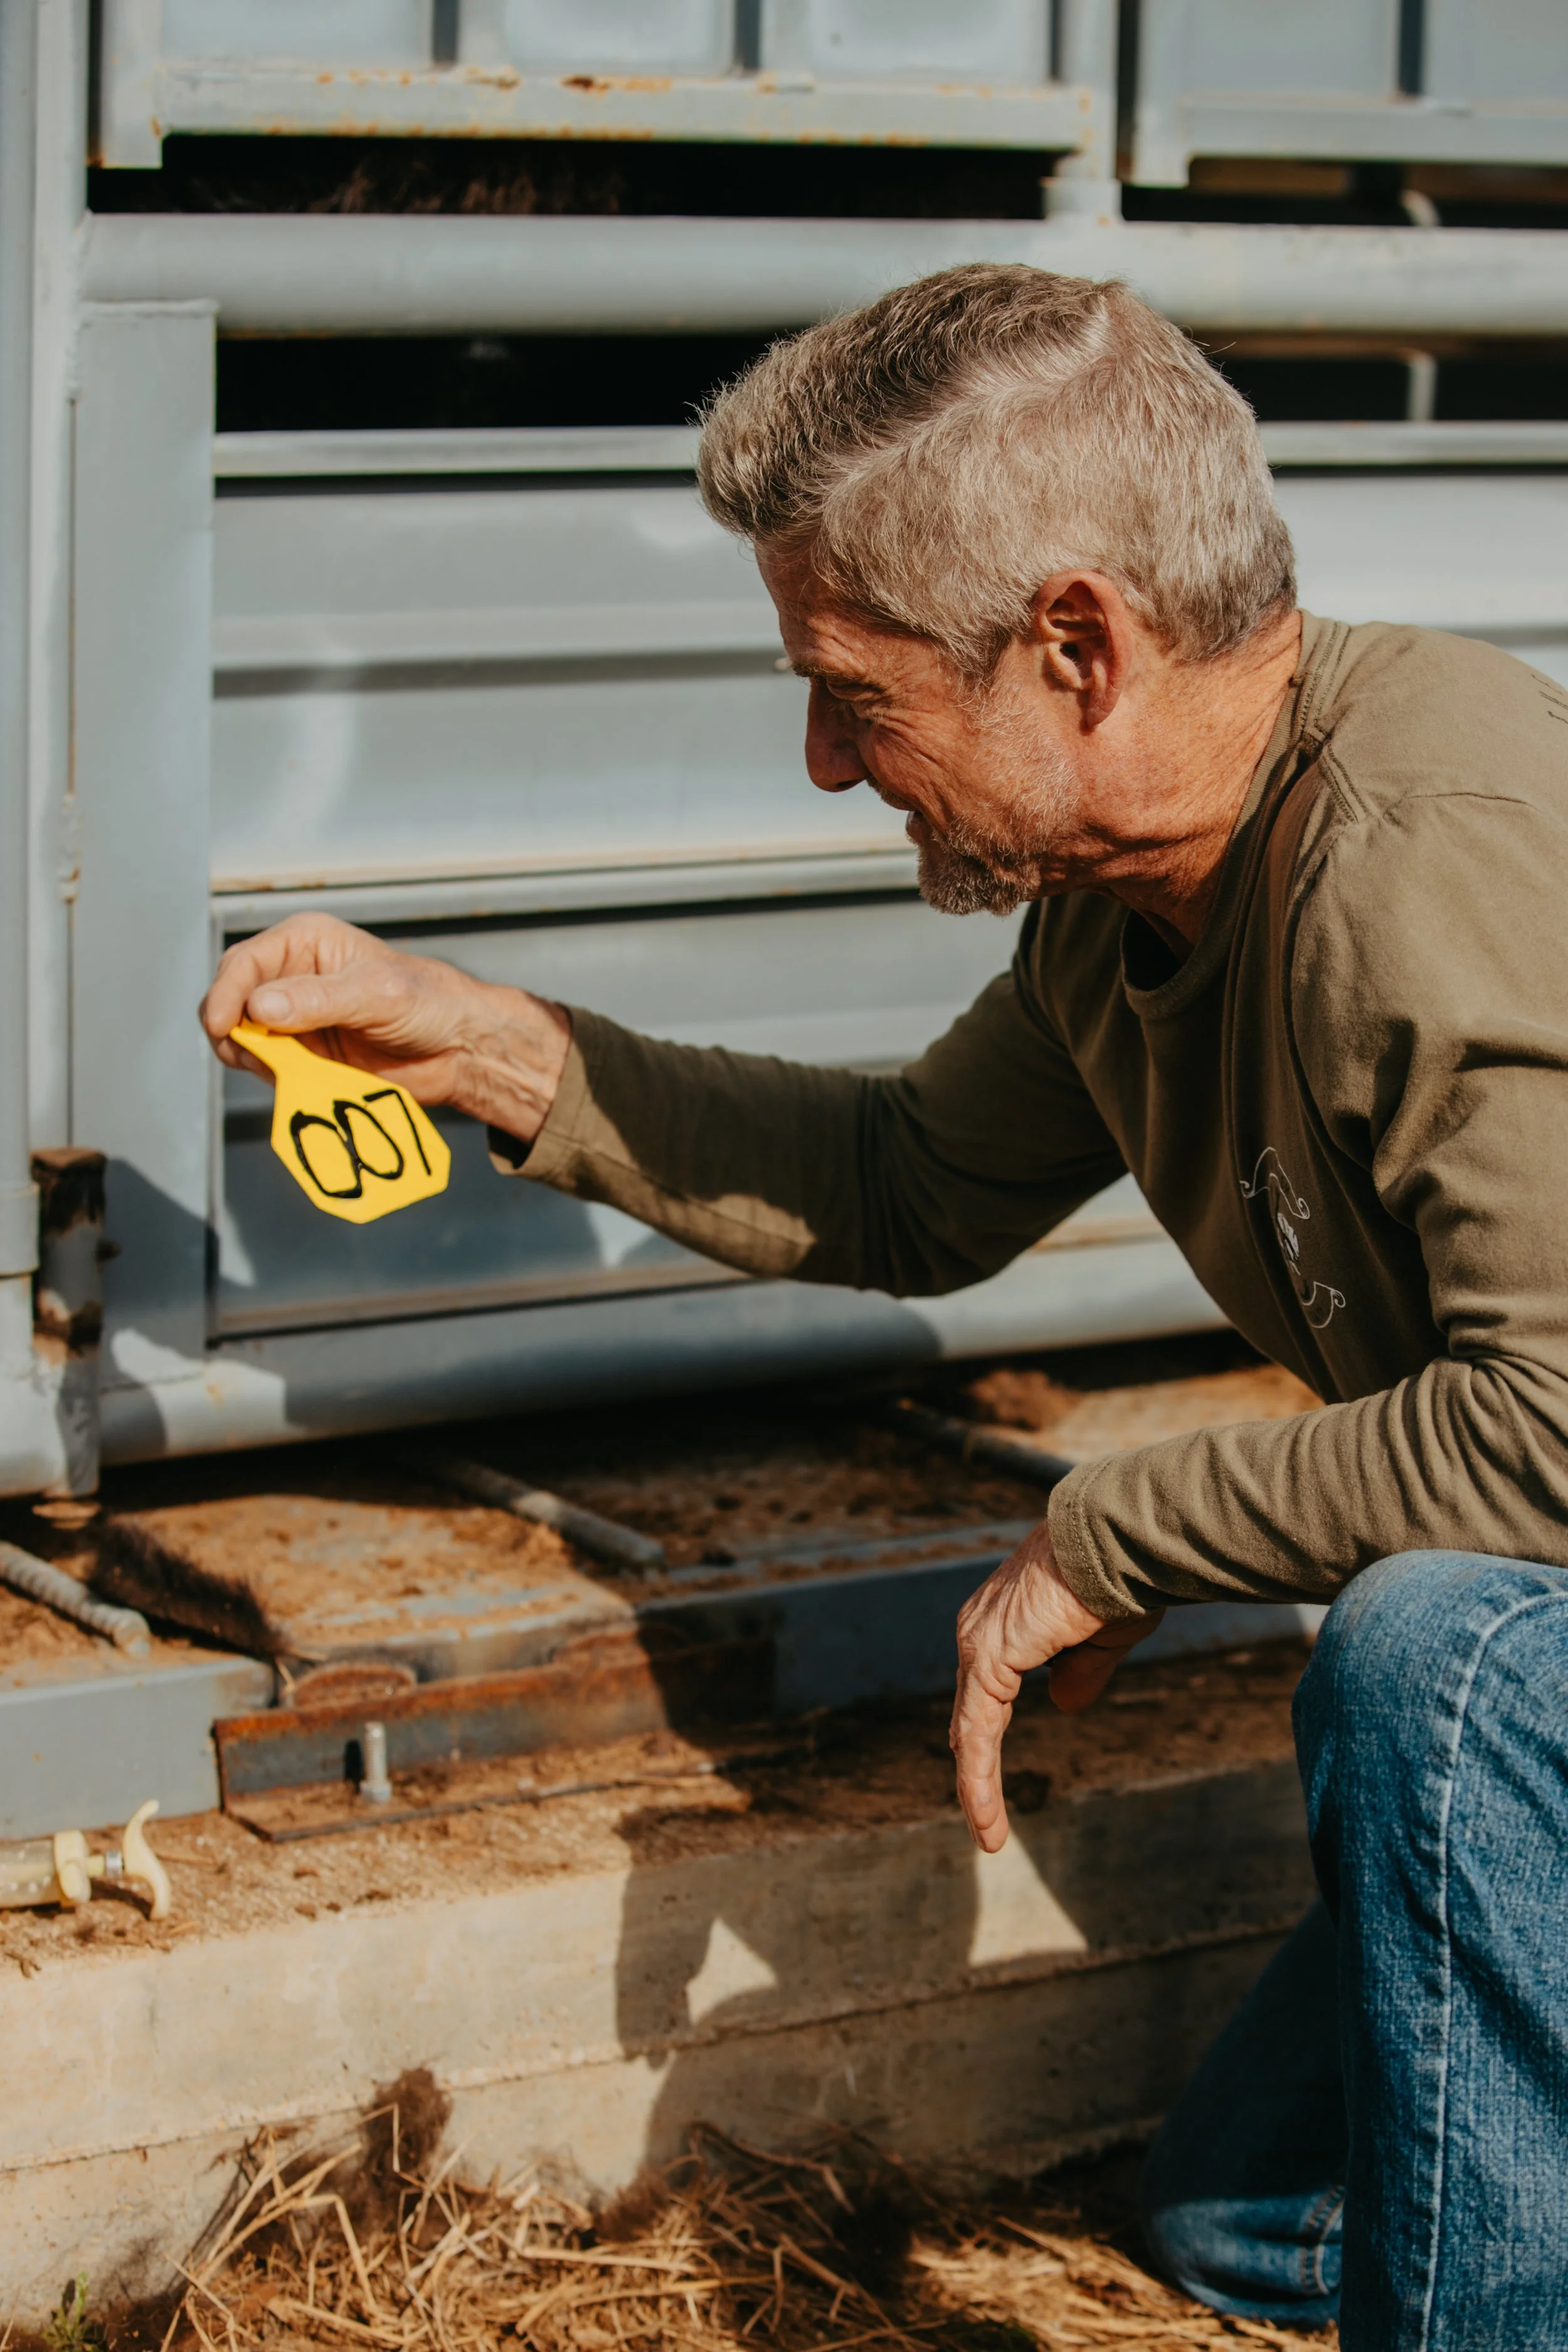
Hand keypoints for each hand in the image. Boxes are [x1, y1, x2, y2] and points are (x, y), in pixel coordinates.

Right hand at [199, 913, 571, 1143]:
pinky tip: (297, 1079)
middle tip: (249, 1054)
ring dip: (250, 1056)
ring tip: (284, 1067)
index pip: (243, 963)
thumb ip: (319, 999)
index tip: (223, 1026)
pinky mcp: (302, 1053)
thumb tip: (259, 1006)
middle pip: (230, 998)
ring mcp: (293, 1017)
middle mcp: (291, 975)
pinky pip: (267, 1066)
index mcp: (304, 942)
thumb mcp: (377, 994)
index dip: (224, 994)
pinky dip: (271, 1076)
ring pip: (241, 1036)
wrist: (456, 1048)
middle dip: (230, 1027)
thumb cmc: (428, 1001)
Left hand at [950, 1522, 1162, 1851]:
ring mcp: (979, 1646)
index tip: (986, 1775)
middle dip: (975, 1768)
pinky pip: (977, 1734)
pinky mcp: (989, 1663)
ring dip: (978, 1788)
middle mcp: (980, 1630)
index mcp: (1003, 1620)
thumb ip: (1078, 1673)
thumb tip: (1062, 1706)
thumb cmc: (1119, 1581)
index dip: (985, 1734)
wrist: (1120, 1542)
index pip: (986, 1691)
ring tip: (989, 1836)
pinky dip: (979, 1781)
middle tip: (983, 1820)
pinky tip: (987, 1822)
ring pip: (971, 1732)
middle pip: (971, 1714)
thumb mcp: (1099, 1639)